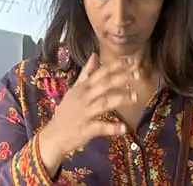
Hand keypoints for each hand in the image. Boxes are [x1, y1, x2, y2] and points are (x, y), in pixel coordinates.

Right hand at [37, 55, 138, 172]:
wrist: (53, 136)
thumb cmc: (66, 112)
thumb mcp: (74, 90)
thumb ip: (86, 73)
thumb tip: (95, 55)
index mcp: (83, 87)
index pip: (101, 72)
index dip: (116, 66)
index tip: (132, 60)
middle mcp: (84, 97)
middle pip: (105, 84)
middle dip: (122, 77)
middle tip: (138, 74)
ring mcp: (85, 113)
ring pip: (104, 102)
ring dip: (120, 98)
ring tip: (135, 97)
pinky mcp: (86, 130)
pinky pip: (100, 127)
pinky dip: (112, 127)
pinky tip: (124, 128)